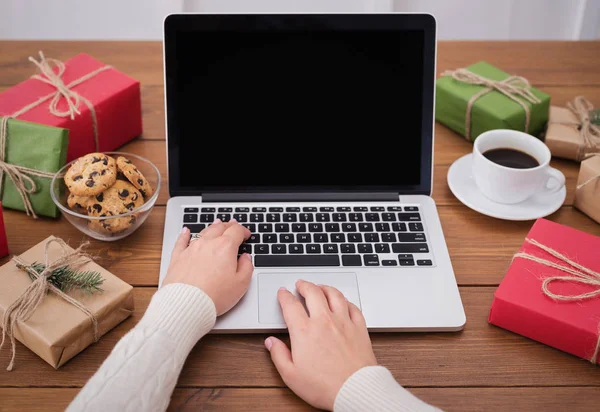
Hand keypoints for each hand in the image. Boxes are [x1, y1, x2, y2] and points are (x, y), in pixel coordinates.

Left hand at [163, 219, 252, 314]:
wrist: (187, 304)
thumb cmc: (214, 296)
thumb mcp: (241, 284)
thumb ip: (247, 267)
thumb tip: (246, 258)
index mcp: (225, 247)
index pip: (236, 231)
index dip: (244, 231)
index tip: (246, 234)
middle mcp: (208, 243)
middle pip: (220, 228)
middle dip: (229, 226)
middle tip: (233, 225)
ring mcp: (191, 249)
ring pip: (203, 232)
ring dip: (212, 227)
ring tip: (216, 224)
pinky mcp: (178, 257)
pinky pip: (181, 241)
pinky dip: (184, 234)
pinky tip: (186, 231)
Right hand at [265, 280, 376, 410]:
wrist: (355, 390)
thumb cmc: (324, 386)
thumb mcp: (291, 375)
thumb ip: (278, 355)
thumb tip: (271, 343)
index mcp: (304, 331)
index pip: (290, 304)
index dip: (284, 296)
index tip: (283, 293)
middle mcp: (324, 321)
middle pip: (313, 292)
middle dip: (304, 285)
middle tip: (300, 285)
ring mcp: (343, 322)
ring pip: (334, 294)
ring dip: (325, 287)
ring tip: (320, 287)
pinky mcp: (359, 328)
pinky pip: (352, 306)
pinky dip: (345, 300)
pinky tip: (343, 302)